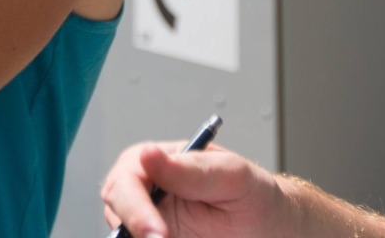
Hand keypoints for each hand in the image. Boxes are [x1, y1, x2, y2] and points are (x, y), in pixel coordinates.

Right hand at [101, 142, 286, 237]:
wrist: (268, 228)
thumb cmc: (252, 194)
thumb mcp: (232, 176)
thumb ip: (192, 169)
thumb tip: (148, 154)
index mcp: (156, 162)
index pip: (128, 180)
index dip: (137, 209)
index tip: (158, 232)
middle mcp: (144, 191)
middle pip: (116, 211)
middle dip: (135, 229)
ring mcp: (146, 220)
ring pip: (123, 234)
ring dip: (140, 237)